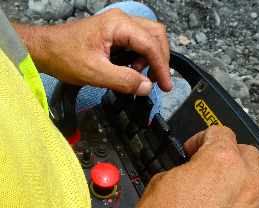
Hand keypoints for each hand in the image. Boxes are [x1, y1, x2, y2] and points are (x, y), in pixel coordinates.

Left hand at [14, 9, 171, 95]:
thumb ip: (124, 80)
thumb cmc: (63, 55)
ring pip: (149, 39)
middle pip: (156, 36)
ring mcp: (119, 26)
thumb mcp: (95, 72)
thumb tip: (146, 87)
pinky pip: (138, 43)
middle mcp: (122, 21)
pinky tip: (132, 70)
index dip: (161, 66)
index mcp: (118, 25)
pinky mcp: (116, 35)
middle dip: (161, 59)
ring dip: (151, 58)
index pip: (151, 44)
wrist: (45, 50)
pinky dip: (141, 58)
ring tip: (140, 76)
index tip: (165, 85)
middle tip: (158, 81)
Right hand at [126, 126, 258, 207]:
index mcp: (220, 161)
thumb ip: (183, 169)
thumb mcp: (159, 183)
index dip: (202, 138)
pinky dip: (251, 206)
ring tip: (225, 189)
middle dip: (228, 154)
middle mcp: (245, 181)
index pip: (220, 132)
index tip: (194, 149)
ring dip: (244, 179)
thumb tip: (188, 171)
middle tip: (210, 165)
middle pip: (247, 153)